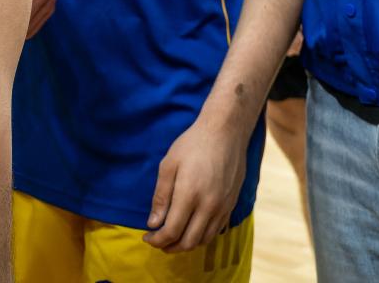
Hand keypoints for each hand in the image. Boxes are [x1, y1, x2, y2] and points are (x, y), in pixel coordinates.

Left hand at [145, 110, 249, 252]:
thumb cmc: (192, 145)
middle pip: (188, 242)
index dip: (157, 240)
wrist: (225, 133)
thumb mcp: (169, 165)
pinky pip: (216, 231)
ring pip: (203, 240)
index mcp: (189, 195)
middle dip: (170, 247)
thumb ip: (161, 197)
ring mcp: (223, 207)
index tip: (147, 237)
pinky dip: (201, 236)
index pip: (172, 231)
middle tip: (157, 241)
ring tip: (172, 238)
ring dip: (186, 244)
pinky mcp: (231, 205)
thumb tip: (153, 223)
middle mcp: (209, 206)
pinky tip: (191, 228)